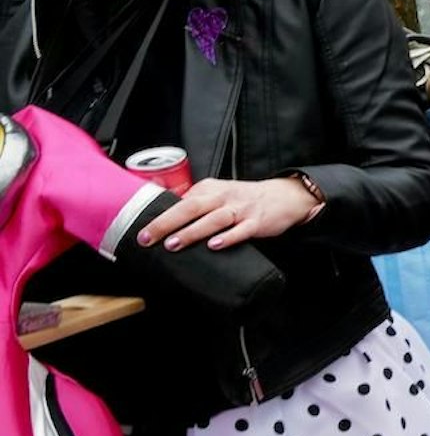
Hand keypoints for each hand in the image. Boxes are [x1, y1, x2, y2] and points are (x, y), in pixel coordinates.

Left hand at [137, 177, 320, 251]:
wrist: (284, 197)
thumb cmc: (244, 199)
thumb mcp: (217, 193)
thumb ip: (192, 201)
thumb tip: (160, 209)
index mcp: (210, 189)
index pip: (179, 200)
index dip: (158, 214)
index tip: (139, 229)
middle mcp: (223, 197)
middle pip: (191, 207)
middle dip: (166, 222)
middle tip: (147, 237)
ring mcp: (241, 209)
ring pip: (214, 219)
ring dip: (193, 232)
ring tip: (174, 244)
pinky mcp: (257, 222)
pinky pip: (241, 230)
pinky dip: (228, 238)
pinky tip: (214, 246)